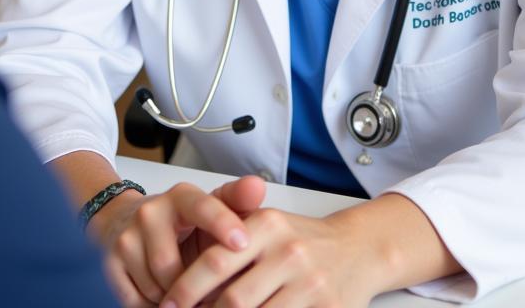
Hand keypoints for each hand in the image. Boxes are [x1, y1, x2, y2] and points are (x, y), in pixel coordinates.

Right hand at [89, 176, 266, 306]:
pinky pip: (135, 300)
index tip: (242, 243)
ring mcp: (127, 237)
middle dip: (192, 286)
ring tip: (182, 288)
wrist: (127, 221)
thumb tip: (258, 186)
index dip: (222, 224)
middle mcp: (151, 212)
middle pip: (173, 266)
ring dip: (173, 297)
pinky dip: (151, 304)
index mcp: (181, 197)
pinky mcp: (108, 262)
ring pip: (156, 286)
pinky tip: (160, 293)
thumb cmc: (179, 222)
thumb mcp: (210, 207)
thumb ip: (237, 200)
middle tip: (207, 292)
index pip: (203, 207)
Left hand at [159, 193, 457, 307]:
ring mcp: (309, 283)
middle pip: (232, 299)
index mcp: (267, 225)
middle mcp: (288, 251)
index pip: (215, 261)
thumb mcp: (266, 226)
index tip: (166, 304)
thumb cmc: (302, 240)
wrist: (358, 249)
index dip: (186, 289)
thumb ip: (229, 243)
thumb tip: (181, 283)